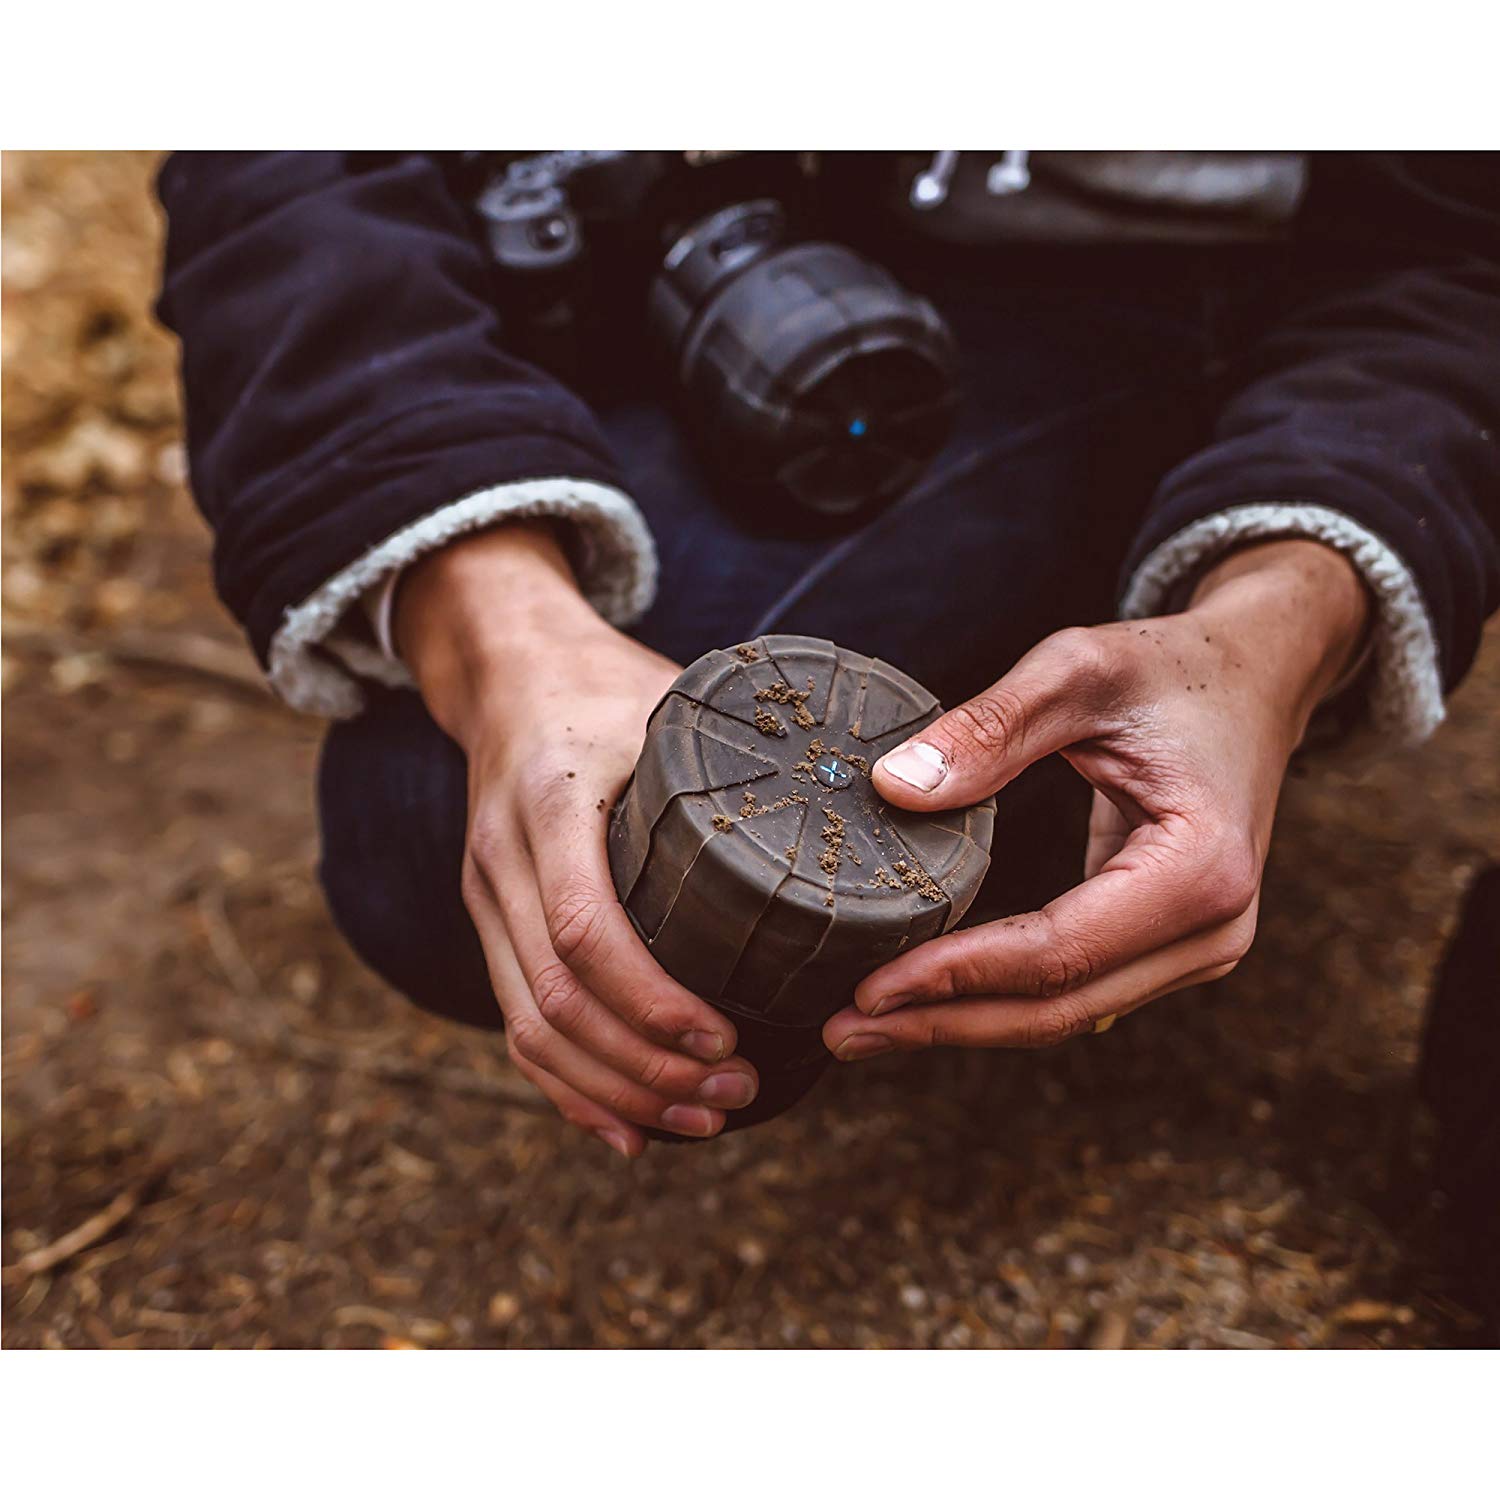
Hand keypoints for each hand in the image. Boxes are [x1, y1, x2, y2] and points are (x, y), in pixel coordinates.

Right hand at [398, 523, 757, 1155]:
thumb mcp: (670, 698)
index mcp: (553, 796)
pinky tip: (627, 1128)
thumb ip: (741, 750)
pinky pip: (514, 1022)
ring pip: (529, 1026)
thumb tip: (877, 793)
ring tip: (700, 1120)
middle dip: (646, 1067)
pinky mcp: (491, 920)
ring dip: (614, 1090)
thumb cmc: (610, 685)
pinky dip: (567, 1087)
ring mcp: (486, 892)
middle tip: (737, 1095)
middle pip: (556, 1000)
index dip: (655, 1004)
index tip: (727, 1041)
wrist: (509, 670)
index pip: (588, 931)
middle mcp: (503, 854)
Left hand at [823, 539, 1370, 1059]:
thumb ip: (989, 726)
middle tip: (845, 1033)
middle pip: (1060, 1007)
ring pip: (1067, 1012)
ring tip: (866, 1029)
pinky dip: (999, 996)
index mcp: (1200, 870)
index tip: (868, 988)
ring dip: (966, 1023)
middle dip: (945, 1024)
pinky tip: (929, 996)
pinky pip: (1076, 986)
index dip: (957, 977)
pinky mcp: (1170, 944)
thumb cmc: (1171, 668)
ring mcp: (1199, 947)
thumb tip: (893, 787)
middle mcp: (1214, 930)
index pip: (1057, 952)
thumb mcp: (1078, 669)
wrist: (1255, 677)